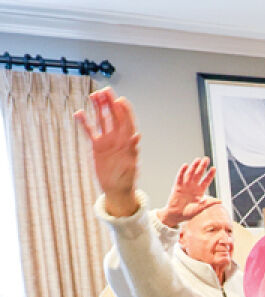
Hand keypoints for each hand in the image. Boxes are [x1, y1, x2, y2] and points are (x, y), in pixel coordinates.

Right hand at [73, 87, 140, 216]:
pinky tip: (79, 112)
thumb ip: (133, 150)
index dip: (125, 110)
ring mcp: (107, 141)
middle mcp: (118, 139)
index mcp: (128, 142)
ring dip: (98, 108)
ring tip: (93, 95)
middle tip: (105, 90)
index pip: (128, 122)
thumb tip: (137, 136)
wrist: (116, 189)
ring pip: (102, 120)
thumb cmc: (126, 180)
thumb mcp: (131, 166)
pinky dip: (85, 123)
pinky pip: (90, 132)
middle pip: (114, 117)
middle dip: (110, 104)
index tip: (120, 99)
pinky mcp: (97, 146)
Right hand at [159, 157, 220, 227]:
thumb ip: (209, 204)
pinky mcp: (177, 187)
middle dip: (202, 167)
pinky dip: (182, 171)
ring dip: (193, 167)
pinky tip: (186, 166)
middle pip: (198, 174)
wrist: (176, 215)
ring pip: (190, 174)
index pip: (206, 181)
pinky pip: (180, 177)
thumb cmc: (188, 213)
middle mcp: (193, 187)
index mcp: (200, 192)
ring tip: (197, 160)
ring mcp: (185, 186)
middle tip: (206, 159)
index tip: (214, 168)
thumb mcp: (200, 209)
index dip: (210, 174)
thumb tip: (220, 201)